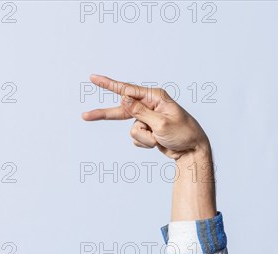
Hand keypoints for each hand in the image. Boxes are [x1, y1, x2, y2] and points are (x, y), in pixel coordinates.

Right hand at [82, 74, 210, 159]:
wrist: (192, 151)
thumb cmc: (183, 134)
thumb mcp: (162, 124)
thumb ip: (141, 112)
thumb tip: (123, 98)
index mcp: (155, 98)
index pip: (127, 90)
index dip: (108, 84)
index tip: (92, 77)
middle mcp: (149, 106)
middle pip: (122, 110)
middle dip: (105, 115)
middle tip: (85, 116)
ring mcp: (147, 119)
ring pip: (132, 130)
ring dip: (145, 138)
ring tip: (160, 138)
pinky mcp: (147, 131)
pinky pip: (137, 139)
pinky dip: (146, 144)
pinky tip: (159, 142)